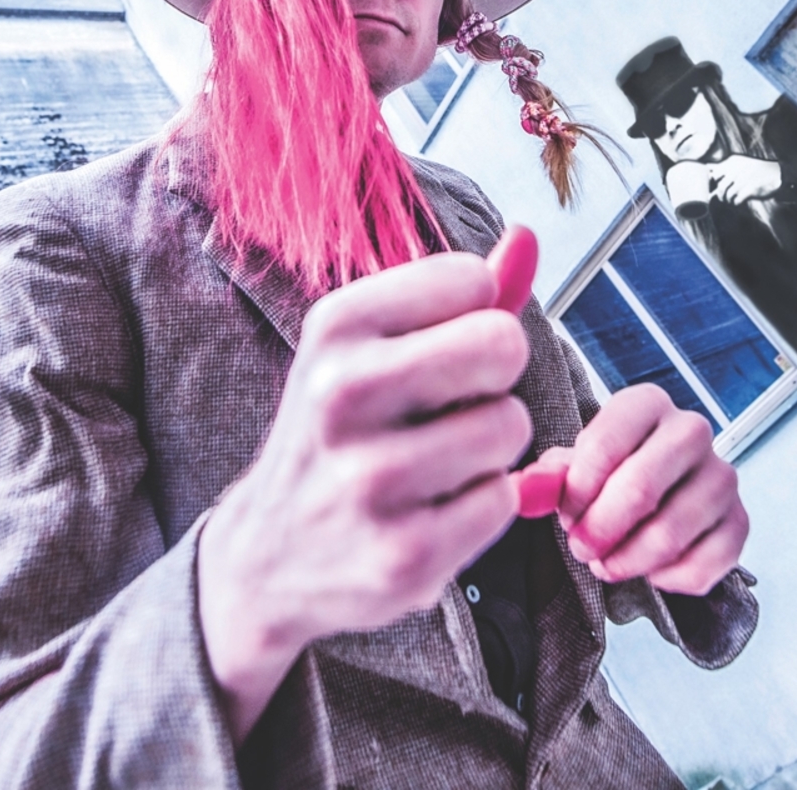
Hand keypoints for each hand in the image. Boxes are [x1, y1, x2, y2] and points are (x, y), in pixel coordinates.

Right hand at [197, 251, 531, 743]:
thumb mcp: (371, 347)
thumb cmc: (342, 429)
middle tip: (455, 402)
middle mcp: (342, 393)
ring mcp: (371, 479)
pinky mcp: (404, 555)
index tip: (435, 346)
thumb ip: (455, 294)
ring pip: (509, 425)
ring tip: (438, 459)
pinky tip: (431, 511)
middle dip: (496, 373)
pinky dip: (483, 504)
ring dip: (492, 444)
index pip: (473, 280)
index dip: (476, 315)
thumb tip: (529, 237)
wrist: (267, 558)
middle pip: (503, 344)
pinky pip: (502, 498)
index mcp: (336, 326)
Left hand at [549, 384, 748, 595]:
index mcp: (648, 404)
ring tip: (608, 561)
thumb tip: (525, 490)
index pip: (605, 443)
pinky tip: (651, 569)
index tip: (566, 514)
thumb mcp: (578, 465)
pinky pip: (702, 566)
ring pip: (670, 533)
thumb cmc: (615, 473)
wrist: (663, 490)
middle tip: (582, 547)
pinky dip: (666, 579)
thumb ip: (550, 476)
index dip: (576, 492)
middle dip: (599, 531)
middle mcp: (692, 431)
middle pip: (640, 489)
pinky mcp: (738, 521)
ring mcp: (721, 476)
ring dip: (628, 561)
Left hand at [709, 154, 781, 205]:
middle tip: (724, 197)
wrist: (776, 174)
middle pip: (720, 186)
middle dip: (721, 194)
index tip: (719, 185)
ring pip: (728, 194)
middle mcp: (738, 169)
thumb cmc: (754, 171)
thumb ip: (723, 166)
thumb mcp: (740, 164)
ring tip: (732, 200)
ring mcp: (744, 179)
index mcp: (734, 162)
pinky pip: (737, 199)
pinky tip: (739, 201)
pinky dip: (736, 202)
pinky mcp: (751, 189)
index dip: (716, 182)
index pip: (716, 173)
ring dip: (728, 200)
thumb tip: (707, 167)